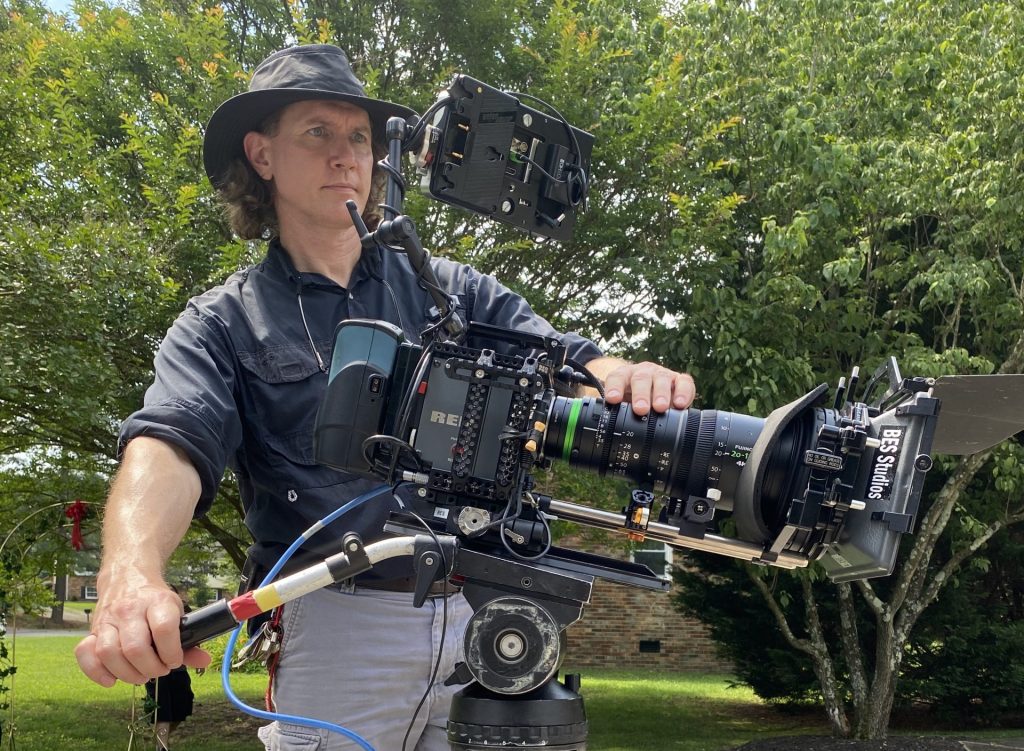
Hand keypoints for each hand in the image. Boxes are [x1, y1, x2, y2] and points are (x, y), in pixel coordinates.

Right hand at [74, 578, 210, 686]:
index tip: (174, 660)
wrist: (128, 576)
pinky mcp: (93, 629)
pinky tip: (112, 680)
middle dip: (151, 668)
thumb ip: (189, 640)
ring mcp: (108, 619)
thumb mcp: (176, 612)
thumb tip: (204, 661)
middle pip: (135, 647)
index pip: (163, 629)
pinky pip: (85, 653)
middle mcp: (130, 609)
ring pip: (109, 652)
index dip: (171, 652)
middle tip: (159, 670)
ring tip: (141, 675)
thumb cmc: (155, 601)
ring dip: (127, 673)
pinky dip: (96, 672)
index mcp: (158, 602)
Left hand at [602, 361, 694, 415]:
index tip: (613, 400)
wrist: (656, 393)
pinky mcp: (680, 380)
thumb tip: (607, 429)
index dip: (614, 387)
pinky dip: (683, 392)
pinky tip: (680, 404)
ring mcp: (663, 375)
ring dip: (661, 393)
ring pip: (662, 379)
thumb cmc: (636, 401)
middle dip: (640, 394)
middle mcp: (644, 373)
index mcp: (626, 376)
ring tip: (660, 407)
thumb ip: (617, 413)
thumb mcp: (626, 405)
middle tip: (640, 409)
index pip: (617, 378)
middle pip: (641, 379)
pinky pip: (684, 382)